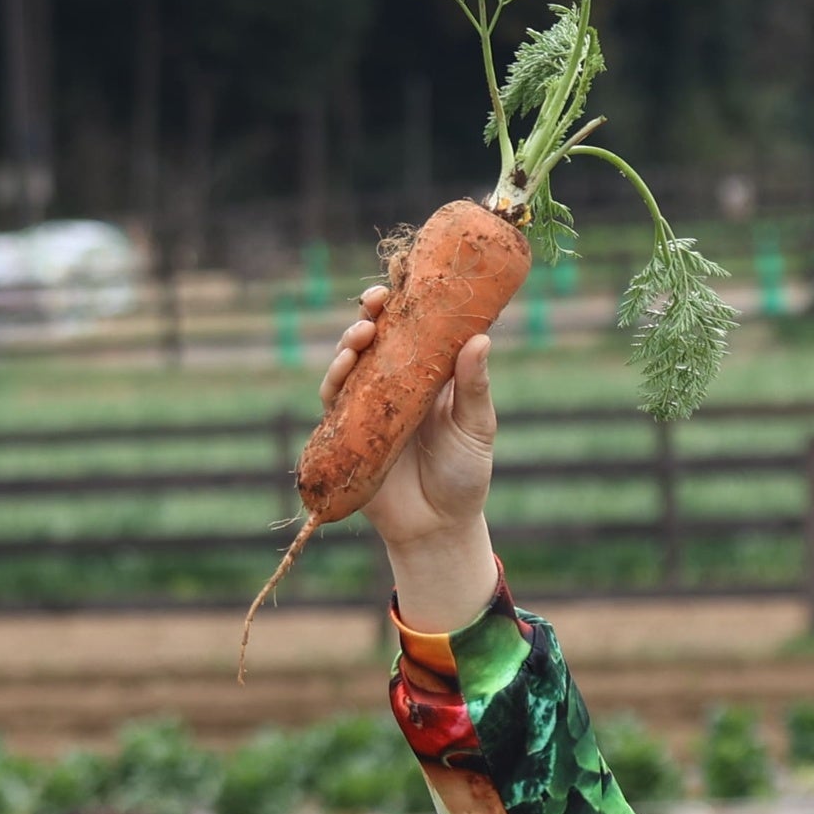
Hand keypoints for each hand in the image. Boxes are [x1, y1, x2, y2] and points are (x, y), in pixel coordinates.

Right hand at [321, 283, 500, 627]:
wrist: (438, 529)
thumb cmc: (465, 475)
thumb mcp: (476, 428)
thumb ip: (475, 387)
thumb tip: (481, 339)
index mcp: (426, 375)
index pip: (410, 329)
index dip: (402, 303)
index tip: (401, 284)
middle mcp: (392, 386)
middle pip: (372, 340)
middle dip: (368, 316)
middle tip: (375, 306)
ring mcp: (366, 410)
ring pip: (348, 366)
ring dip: (348, 346)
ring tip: (360, 337)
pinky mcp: (346, 436)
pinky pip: (333, 405)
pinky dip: (333, 384)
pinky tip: (341, 371)